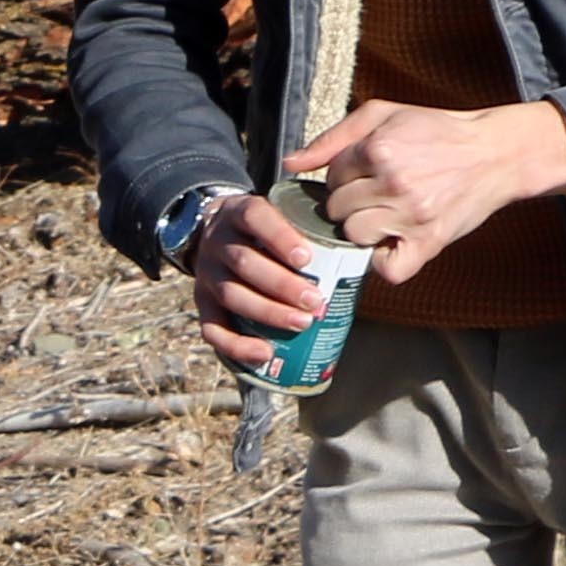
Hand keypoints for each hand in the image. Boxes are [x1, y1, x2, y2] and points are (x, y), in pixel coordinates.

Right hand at [172, 193, 339, 372]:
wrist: (215, 233)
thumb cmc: (263, 228)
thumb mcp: (277, 211)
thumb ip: (309, 221)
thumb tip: (364, 243)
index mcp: (237, 212)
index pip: (254, 217)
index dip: (278, 237)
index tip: (306, 259)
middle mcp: (216, 242)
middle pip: (244, 262)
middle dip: (281, 285)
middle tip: (315, 301)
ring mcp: (206, 274)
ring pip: (231, 295)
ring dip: (268, 313)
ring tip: (302, 324)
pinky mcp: (201, 303)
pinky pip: (212, 328)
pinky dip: (237, 345)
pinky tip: (264, 353)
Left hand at [290, 96, 565, 255]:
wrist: (495, 153)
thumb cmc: (437, 132)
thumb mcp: (384, 116)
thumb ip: (333, 138)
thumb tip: (289, 164)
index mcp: (379, 148)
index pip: (331, 177)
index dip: (344, 177)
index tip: (364, 174)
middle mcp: (393, 182)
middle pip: (337, 209)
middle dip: (349, 203)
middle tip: (374, 195)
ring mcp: (411, 215)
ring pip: (354, 236)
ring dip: (363, 229)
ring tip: (385, 215)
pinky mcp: (430, 241)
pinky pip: (388, 270)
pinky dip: (385, 262)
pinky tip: (393, 243)